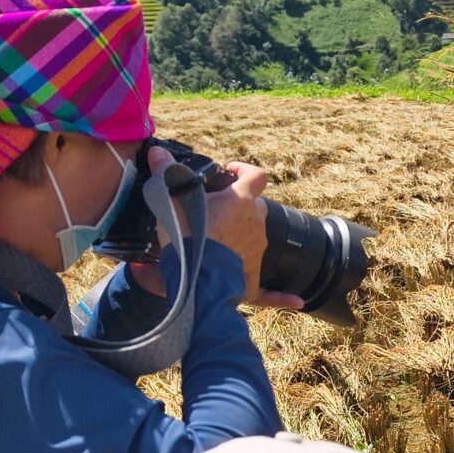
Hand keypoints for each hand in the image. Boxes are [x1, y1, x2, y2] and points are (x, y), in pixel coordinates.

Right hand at [155, 147, 300, 310]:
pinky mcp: (253, 277)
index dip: (245, 170)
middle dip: (238, 207)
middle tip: (214, 211)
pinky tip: (297, 301)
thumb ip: (166, 174)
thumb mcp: (170, 201)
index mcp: (242, 201)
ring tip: (216, 242)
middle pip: (254, 207)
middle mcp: (257, 224)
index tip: (229, 172)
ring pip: (254, 238)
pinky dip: (280, 295)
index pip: (256, 175)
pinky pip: (268, 287)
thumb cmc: (185, 236)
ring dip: (240, 236)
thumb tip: (156, 151)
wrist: (194, 277)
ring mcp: (257, 250)